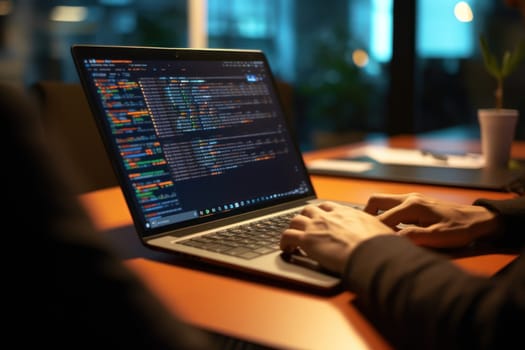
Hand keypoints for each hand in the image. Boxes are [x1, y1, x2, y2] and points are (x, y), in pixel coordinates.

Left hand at [280, 201, 394, 274]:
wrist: (371, 254)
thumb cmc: (380, 247)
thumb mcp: (383, 233)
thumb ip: (379, 232)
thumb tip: (394, 238)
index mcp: (347, 213)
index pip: (329, 206)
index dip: (323, 212)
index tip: (322, 218)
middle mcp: (329, 215)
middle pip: (309, 209)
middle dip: (305, 217)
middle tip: (305, 227)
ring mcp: (316, 226)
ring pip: (294, 219)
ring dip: (293, 227)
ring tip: (293, 237)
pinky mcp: (306, 240)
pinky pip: (286, 236)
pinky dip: (283, 241)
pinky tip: (285, 249)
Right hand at [364, 192, 502, 247]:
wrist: (478, 220)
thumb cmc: (459, 230)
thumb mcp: (437, 237)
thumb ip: (413, 237)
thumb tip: (390, 239)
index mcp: (412, 206)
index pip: (382, 218)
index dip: (373, 231)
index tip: (366, 244)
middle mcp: (408, 198)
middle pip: (375, 201)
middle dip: (365, 216)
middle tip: (364, 233)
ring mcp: (411, 198)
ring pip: (383, 202)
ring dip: (376, 216)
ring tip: (376, 233)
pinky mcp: (415, 203)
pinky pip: (392, 206)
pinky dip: (386, 216)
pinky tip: (391, 231)